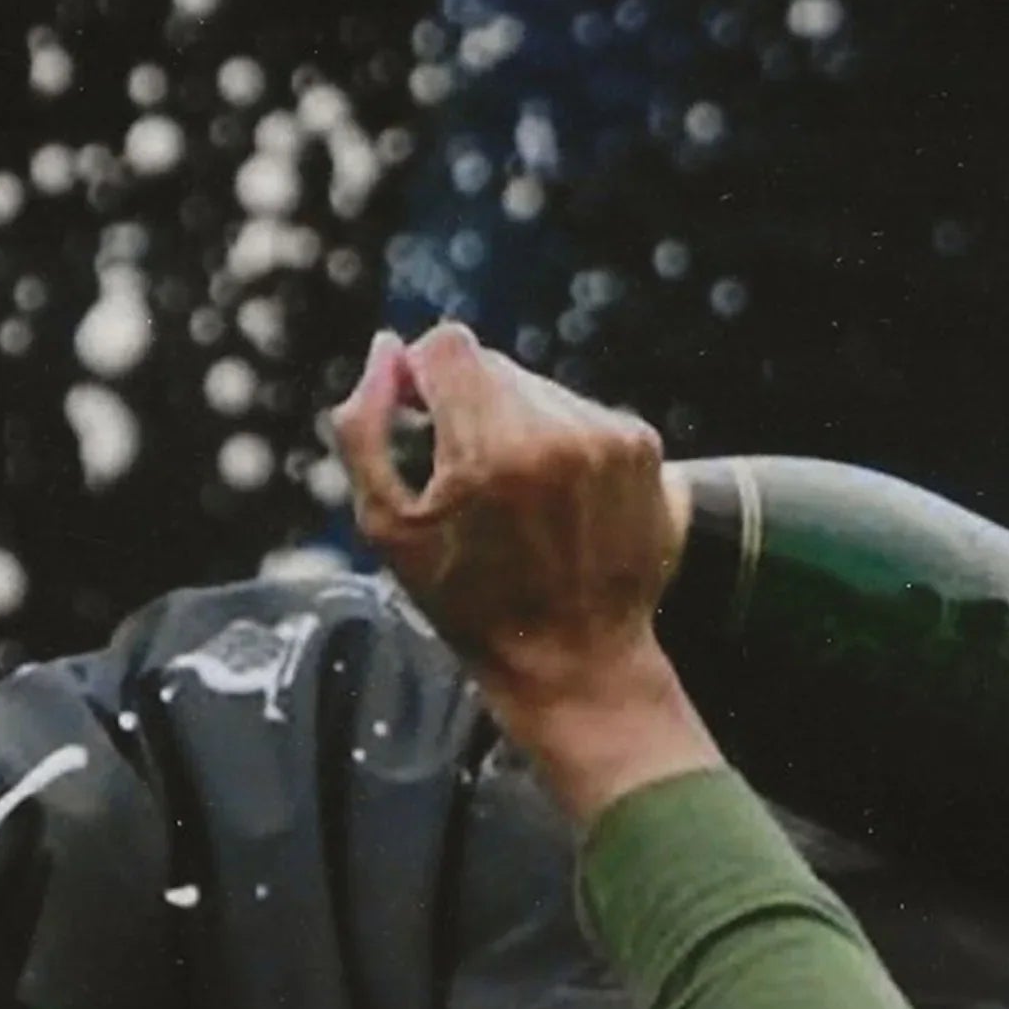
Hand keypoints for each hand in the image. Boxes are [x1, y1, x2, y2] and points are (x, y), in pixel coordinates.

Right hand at [327, 322, 711, 823]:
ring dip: (516, 424)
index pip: (448, 345)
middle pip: (493, 364)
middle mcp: (559, 432)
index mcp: (492, 451)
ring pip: (538, 387)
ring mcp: (610, 437)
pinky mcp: (644, 448)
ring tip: (517, 500)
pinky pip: (581, 412)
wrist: (576, 663)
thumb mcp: (389, 530)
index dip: (423, 378)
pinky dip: (560, 444)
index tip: (423, 422)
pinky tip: (556, 504)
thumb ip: (364, 432)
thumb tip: (383, 352)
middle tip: (470, 479)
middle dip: (469, 405)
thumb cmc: (470, 605)